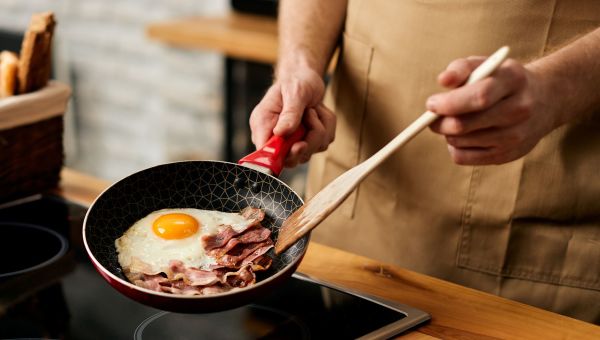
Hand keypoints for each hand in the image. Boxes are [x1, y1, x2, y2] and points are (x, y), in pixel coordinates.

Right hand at [249, 67, 335, 166]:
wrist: (307, 79)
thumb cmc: (296, 81)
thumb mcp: (294, 92)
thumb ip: (289, 114)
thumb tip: (281, 133)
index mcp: (263, 124)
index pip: (264, 152)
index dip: (282, 155)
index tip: (299, 145)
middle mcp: (274, 136)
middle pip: (291, 159)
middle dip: (308, 140)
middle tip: (311, 115)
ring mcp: (291, 142)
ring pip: (311, 152)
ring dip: (320, 129)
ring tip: (313, 110)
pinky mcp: (307, 142)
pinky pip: (322, 144)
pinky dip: (326, 127)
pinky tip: (319, 113)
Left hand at [426, 57, 559, 164]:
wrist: (544, 100)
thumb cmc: (501, 80)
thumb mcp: (486, 65)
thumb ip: (461, 68)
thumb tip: (443, 81)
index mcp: (513, 80)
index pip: (478, 97)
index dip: (449, 103)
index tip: (431, 103)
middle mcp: (519, 109)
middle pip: (465, 124)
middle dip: (440, 122)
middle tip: (432, 117)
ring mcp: (515, 136)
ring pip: (460, 142)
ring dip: (447, 133)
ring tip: (453, 122)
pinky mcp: (507, 155)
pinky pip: (464, 157)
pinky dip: (453, 147)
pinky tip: (462, 136)